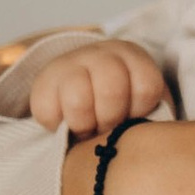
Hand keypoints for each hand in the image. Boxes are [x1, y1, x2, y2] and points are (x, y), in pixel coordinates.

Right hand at [28, 42, 168, 137]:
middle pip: (112, 92)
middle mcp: (102, 54)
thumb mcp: (143, 103)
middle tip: (107, 129)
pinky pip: (49, 112)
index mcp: (133, 57)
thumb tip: (149, 140)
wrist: (79, 85)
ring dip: (85, 125)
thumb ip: (151, 115)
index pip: (146, 86)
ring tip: (87, 129)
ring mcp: (70, 64)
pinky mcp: (43, 82)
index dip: (140, 111)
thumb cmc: (121, 104)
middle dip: (111, 120)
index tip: (133, 118)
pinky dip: (58, 126)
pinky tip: (66, 123)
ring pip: (79, 101)